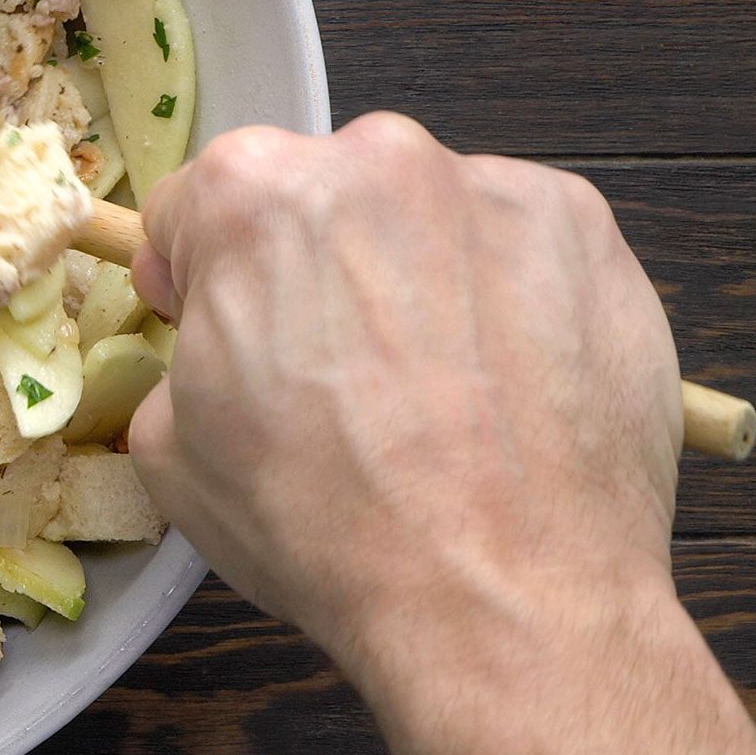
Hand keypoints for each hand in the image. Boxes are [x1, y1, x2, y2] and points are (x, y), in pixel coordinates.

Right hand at [125, 112, 682, 676]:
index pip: (194, 206)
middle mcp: (374, 159)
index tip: (219, 330)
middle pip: (316, 196)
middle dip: (311, 266)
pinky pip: (516, 243)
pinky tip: (500, 384)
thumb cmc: (326, 525)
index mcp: (251, 194)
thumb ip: (183, 353)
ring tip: (432, 390)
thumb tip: (224, 342)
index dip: (196, 277)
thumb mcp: (171, 448)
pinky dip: (502, 294)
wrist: (502, 595)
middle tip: (328, 373)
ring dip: (411, 274)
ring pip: (421, 215)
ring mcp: (492, 188)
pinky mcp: (584, 231)